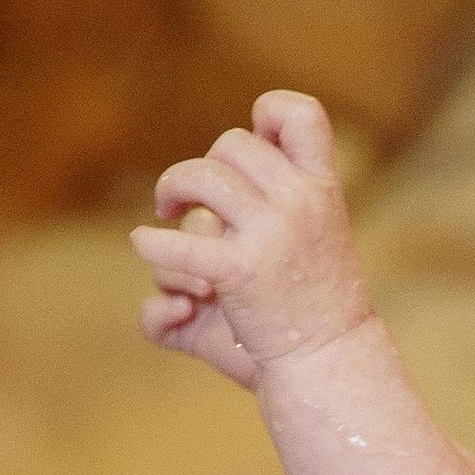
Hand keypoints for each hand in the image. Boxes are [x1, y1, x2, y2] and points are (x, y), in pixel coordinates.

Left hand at [134, 90, 366, 385]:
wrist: (331, 361)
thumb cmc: (317, 305)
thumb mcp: (320, 236)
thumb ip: (281, 199)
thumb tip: (229, 176)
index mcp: (323, 188)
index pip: (300, 114)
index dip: (268, 112)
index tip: (250, 142)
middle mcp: (301, 201)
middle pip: (231, 144)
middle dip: (203, 167)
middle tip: (188, 199)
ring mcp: (271, 234)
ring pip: (201, 176)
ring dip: (173, 189)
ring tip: (166, 212)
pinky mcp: (240, 272)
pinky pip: (179, 245)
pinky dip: (153, 244)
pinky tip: (143, 243)